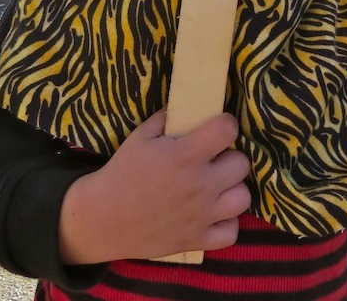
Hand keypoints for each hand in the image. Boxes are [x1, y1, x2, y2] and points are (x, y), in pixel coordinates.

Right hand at [59, 109, 250, 264]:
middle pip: (242, 164)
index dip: (226, 124)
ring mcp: (200, 216)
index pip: (227, 130)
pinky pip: (231, 233)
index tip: (218, 127)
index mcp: (185, 156)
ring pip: (243, 198)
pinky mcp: (196, 241)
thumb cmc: (122, 172)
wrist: (102, 218)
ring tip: (218, 186)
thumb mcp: (141, 136)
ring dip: (232, 189)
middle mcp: (199, 185)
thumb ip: (168, 118)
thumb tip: (189, 105)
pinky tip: (214, 213)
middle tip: (214, 159)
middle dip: (230, 157)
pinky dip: (226, 223)